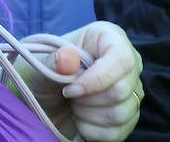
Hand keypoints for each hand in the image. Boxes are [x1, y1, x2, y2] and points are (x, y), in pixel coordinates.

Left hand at [19, 21, 141, 140]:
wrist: (39, 97)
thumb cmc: (40, 71)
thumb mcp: (38, 63)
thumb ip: (53, 60)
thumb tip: (68, 59)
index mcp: (108, 38)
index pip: (121, 59)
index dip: (97, 79)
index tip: (70, 89)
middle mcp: (126, 63)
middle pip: (121, 91)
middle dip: (87, 99)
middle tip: (67, 93)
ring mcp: (130, 91)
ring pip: (122, 113)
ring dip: (88, 114)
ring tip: (72, 104)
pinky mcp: (128, 116)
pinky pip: (119, 132)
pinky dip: (92, 130)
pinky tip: (79, 119)